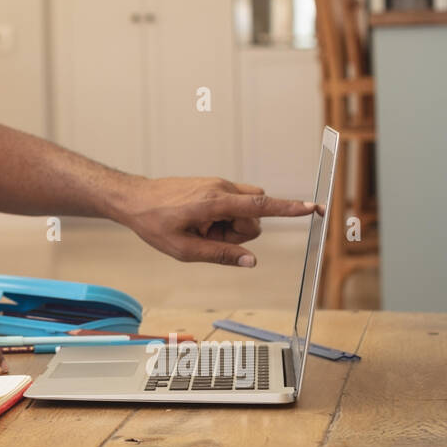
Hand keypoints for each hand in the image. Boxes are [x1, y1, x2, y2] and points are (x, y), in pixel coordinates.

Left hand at [117, 176, 315, 266]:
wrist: (134, 199)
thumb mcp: (184, 250)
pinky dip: (223, 218)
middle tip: (207, 237)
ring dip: (231, 226)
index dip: (289, 209)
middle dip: (241, 233)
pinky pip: (233, 205)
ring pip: (246, 210)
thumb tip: (252, 262)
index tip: (313, 207)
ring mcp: (218, 185)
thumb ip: (220, 255)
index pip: (261, 206)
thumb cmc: (154, 224)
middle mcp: (221, 188)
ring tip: (201, 229)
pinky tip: (199, 222)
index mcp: (215, 202)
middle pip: (255, 216)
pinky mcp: (214, 186)